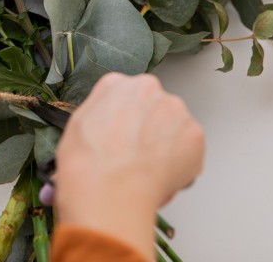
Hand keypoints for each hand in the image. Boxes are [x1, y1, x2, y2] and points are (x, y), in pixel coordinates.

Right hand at [53, 73, 203, 257]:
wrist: (110, 190)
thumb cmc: (89, 162)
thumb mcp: (77, 124)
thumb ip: (100, 111)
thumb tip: (108, 119)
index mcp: (118, 83)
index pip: (128, 96)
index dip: (126, 119)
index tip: (124, 134)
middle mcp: (150, 89)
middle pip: (154, 108)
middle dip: (149, 129)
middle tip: (137, 155)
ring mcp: (176, 110)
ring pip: (173, 127)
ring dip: (166, 144)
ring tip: (148, 170)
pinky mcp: (195, 134)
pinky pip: (191, 148)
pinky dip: (181, 162)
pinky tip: (161, 175)